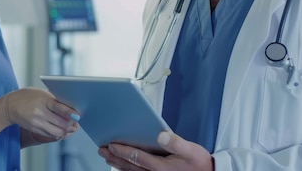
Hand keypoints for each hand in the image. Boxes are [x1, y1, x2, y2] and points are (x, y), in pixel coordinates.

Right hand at [2, 88, 78, 140]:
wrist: (10, 106)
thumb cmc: (28, 96)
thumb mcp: (41, 93)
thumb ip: (55, 100)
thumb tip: (71, 109)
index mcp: (43, 100)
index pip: (59, 108)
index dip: (70, 113)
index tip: (78, 115)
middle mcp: (40, 113)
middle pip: (61, 124)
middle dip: (71, 124)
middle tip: (76, 121)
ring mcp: (37, 123)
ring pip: (57, 132)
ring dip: (66, 130)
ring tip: (70, 126)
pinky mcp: (35, 130)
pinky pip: (51, 135)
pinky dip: (58, 133)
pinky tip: (61, 128)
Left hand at [98, 131, 212, 170]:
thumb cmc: (199, 163)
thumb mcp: (191, 150)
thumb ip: (176, 143)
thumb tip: (162, 134)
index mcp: (161, 167)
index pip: (137, 157)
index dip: (122, 150)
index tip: (111, 144)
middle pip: (129, 165)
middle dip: (114, 157)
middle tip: (102, 150)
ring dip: (118, 164)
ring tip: (107, 157)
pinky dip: (128, 170)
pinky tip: (122, 166)